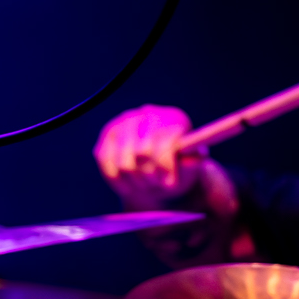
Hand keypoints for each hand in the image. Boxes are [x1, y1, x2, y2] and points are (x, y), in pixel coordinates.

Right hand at [95, 103, 209, 207]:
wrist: (155, 176)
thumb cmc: (176, 172)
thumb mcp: (189, 171)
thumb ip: (192, 165)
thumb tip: (192, 161)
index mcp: (174, 119)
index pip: (165, 140)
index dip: (165, 166)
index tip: (169, 183)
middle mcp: (149, 113)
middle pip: (142, 153)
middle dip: (149, 176)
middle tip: (155, 184)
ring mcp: (126, 121)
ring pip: (124, 163)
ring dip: (134, 181)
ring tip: (144, 185)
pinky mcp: (108, 133)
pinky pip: (106, 163)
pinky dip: (117, 181)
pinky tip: (128, 185)